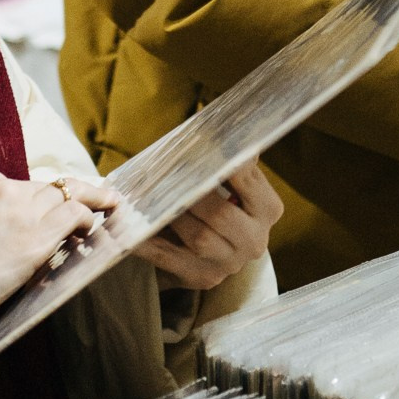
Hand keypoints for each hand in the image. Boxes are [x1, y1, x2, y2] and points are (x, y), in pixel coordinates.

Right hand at [0, 168, 102, 373]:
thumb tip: (29, 238)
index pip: (32, 184)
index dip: (54, 196)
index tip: (69, 202)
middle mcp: (6, 188)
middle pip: (55, 186)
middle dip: (80, 194)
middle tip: (104, 200)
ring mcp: (22, 211)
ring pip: (70, 196)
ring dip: (90, 205)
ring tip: (108, 212)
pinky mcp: (35, 238)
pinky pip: (75, 216)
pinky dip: (89, 220)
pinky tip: (92, 231)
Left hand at [132, 158, 283, 291]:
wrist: (207, 251)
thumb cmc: (216, 202)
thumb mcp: (227, 180)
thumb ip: (227, 156)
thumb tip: (218, 120)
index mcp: (268, 210)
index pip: (248, 181)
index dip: (225, 164)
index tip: (202, 146)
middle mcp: (255, 241)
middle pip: (222, 214)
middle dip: (192, 194)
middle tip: (167, 174)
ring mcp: (229, 264)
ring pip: (199, 237)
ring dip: (172, 215)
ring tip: (149, 196)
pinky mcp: (202, 278)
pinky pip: (169, 257)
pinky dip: (148, 241)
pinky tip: (130, 227)